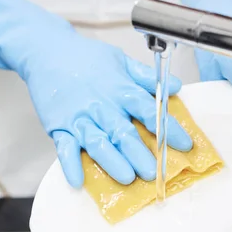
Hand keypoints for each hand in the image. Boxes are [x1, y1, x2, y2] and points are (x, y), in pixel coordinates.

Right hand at [0, 0, 191, 187]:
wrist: (46, 51)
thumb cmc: (86, 57)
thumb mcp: (120, 61)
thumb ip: (147, 78)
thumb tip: (176, 87)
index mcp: (120, 89)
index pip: (148, 110)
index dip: (168, 128)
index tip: (184, 145)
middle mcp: (102, 105)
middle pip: (123, 132)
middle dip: (140, 154)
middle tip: (154, 172)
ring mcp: (79, 117)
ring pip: (97, 143)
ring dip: (112, 161)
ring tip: (126, 178)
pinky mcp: (59, 126)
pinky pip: (64, 148)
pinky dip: (70, 164)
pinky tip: (78, 181)